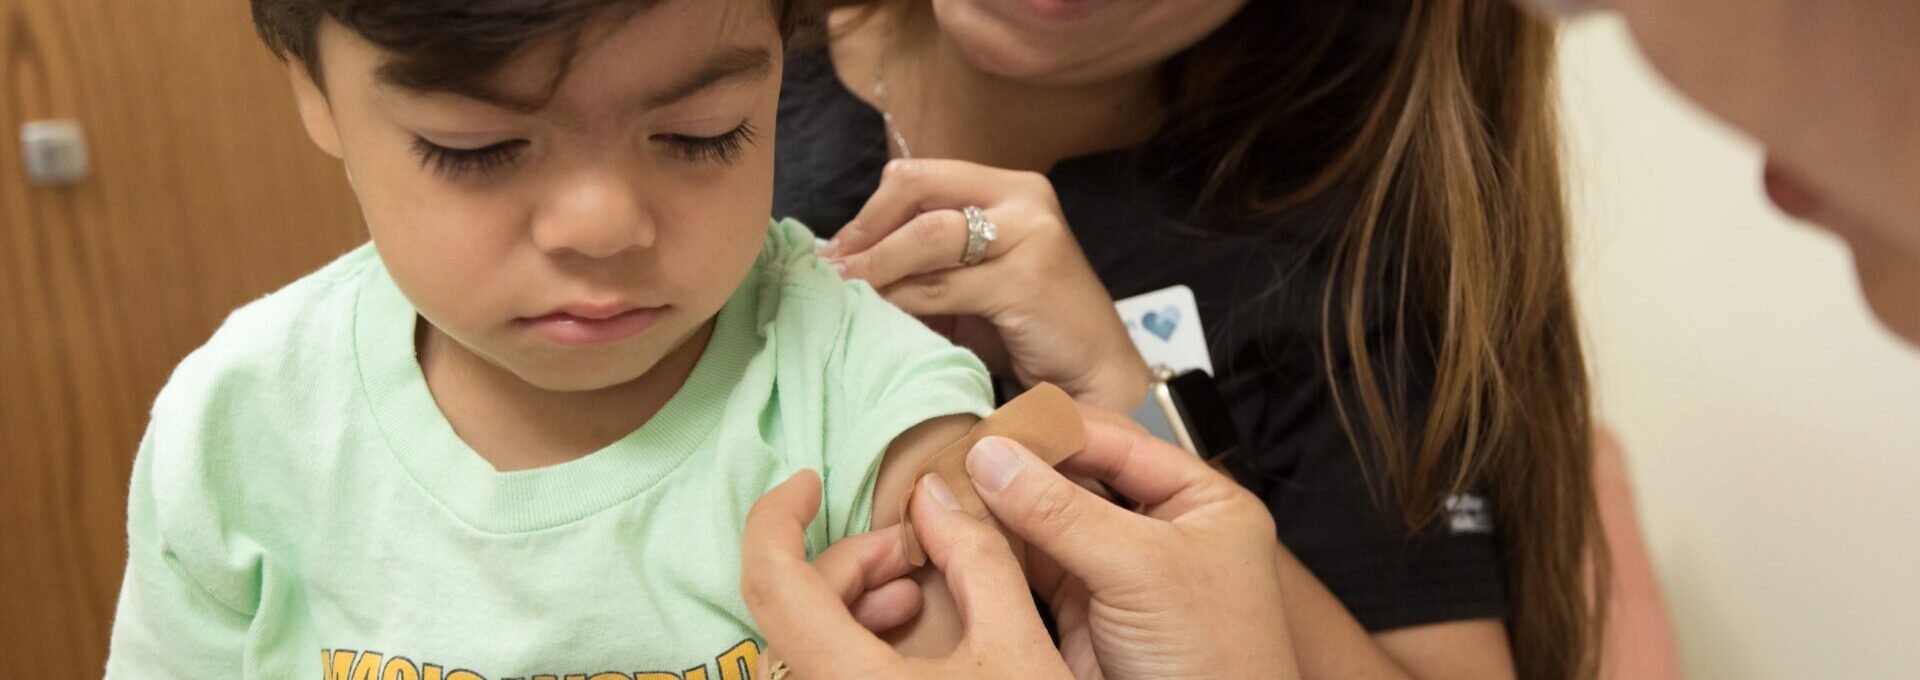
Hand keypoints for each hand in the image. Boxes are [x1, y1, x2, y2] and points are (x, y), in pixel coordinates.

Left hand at [740, 470, 1072, 679]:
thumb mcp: (1017, 648)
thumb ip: (975, 560)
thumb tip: (939, 497)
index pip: (770, 580)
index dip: (777, 516)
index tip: (810, 482)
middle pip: (793, 609)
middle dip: (852, 562)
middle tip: (915, 551)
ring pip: (807, 644)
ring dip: (855, 604)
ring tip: (916, 595)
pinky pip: (824, 675)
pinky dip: (856, 644)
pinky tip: (907, 638)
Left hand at [821, 159, 1152, 411]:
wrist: (1095, 375)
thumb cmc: (1030, 330)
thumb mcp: (974, 281)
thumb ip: (928, 261)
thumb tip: (847, 259)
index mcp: (1010, 187)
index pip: (920, 176)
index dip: (870, 211)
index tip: (838, 248)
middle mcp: (1024, 198)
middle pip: (917, 192)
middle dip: (865, 231)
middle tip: (832, 268)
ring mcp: (1030, 235)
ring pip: (926, 237)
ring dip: (875, 266)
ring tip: (844, 290)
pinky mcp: (1027, 279)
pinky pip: (942, 286)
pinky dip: (901, 299)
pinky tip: (880, 314)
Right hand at [969, 408, 1299, 679]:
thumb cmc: (1219, 665)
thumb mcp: (1142, 571)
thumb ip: (1064, 511)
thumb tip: (996, 458)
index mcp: (1202, 501)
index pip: (1118, 441)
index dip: (1054, 430)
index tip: (994, 426)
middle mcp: (1161, 529)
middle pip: (1077, 477)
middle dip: (1021, 467)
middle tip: (963, 454)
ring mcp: (1120, 571)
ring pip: (1047, 522)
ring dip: (1001, 508)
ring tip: (951, 487)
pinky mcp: (1084, 611)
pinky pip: (1031, 567)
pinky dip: (996, 551)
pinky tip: (962, 532)